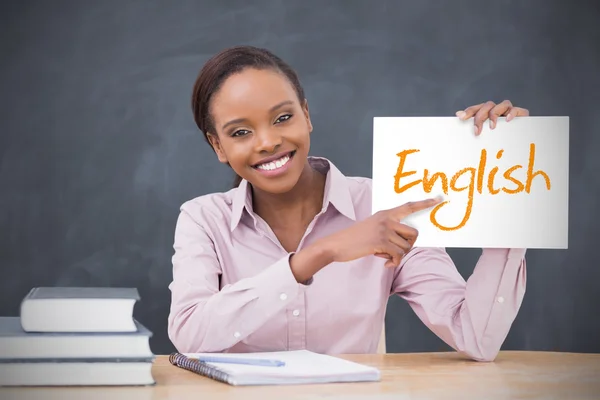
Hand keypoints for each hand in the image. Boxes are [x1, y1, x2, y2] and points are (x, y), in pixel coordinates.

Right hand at [323, 197, 442, 267]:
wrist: (336, 244)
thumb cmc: (355, 238)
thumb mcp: (372, 227)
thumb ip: (388, 228)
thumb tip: (407, 240)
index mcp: (385, 213)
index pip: (409, 206)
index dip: (424, 203)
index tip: (438, 199)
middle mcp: (387, 219)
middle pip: (414, 233)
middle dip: (408, 246)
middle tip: (395, 251)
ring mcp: (384, 230)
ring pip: (406, 247)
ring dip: (397, 255)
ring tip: (383, 255)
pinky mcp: (381, 242)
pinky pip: (399, 255)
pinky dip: (394, 262)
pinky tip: (385, 263)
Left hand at [455, 100, 529, 135]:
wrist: (519, 146)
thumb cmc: (498, 142)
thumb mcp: (484, 137)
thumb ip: (474, 127)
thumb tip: (458, 115)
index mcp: (487, 114)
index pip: (477, 108)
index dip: (469, 111)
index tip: (461, 118)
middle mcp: (498, 110)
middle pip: (488, 106)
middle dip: (480, 117)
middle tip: (477, 131)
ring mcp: (509, 111)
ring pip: (503, 104)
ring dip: (495, 114)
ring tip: (492, 127)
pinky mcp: (521, 115)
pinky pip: (517, 110)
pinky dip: (512, 113)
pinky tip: (508, 120)